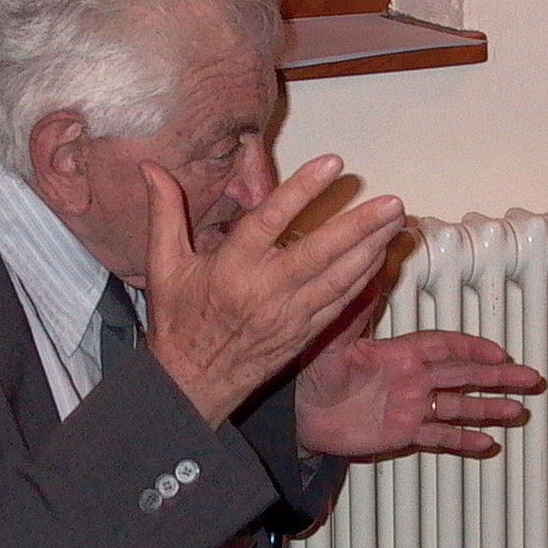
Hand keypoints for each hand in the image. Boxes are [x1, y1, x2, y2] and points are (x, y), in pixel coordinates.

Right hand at [142, 155, 404, 427]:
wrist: (191, 384)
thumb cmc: (178, 322)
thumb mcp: (163, 266)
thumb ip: (164, 213)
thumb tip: (151, 168)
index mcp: (231, 269)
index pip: (271, 221)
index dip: (303, 190)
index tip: (333, 164)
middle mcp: (265, 291)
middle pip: (320, 252)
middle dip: (359, 225)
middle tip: (391, 201)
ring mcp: (290, 315)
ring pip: (338, 278)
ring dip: (371, 248)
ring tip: (396, 221)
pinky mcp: (304, 332)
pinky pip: (340, 302)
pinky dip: (364, 277)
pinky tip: (380, 255)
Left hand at [295, 298, 542, 459]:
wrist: (300, 415)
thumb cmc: (314, 374)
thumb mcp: (333, 341)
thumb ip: (354, 312)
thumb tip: (365, 272)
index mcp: (400, 354)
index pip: (445, 347)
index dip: (472, 349)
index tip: (499, 352)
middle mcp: (412, 379)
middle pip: (463, 375)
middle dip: (497, 376)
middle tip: (530, 378)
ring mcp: (411, 407)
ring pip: (457, 406)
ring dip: (488, 408)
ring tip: (518, 411)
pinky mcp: (403, 432)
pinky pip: (438, 437)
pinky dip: (462, 441)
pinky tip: (487, 444)